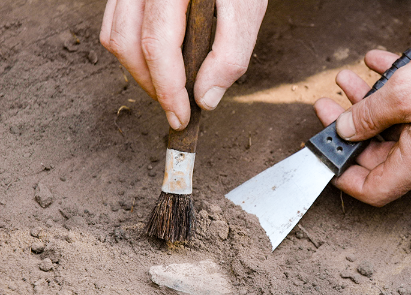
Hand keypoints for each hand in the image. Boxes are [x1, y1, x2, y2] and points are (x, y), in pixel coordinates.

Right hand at [100, 0, 267, 129]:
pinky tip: (159, 63)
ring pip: (115, 35)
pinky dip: (134, 51)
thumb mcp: (247, 11)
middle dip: (151, 84)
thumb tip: (205, 99)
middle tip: (177, 107)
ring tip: (169, 88)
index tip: (181, 118)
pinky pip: (115, 23)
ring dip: (139, 71)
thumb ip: (230, 55)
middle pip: (127, 43)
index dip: (167, 88)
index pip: (158, 43)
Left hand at [314, 36, 410, 205]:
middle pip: (378, 154)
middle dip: (350, 127)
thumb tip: (345, 128)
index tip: (325, 156)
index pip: (372, 190)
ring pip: (395, 129)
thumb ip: (367, 114)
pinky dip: (396, 93)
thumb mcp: (404, 93)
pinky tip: (381, 65)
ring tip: (352, 79)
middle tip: (331, 104)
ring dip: (370, 105)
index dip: (343, 177)